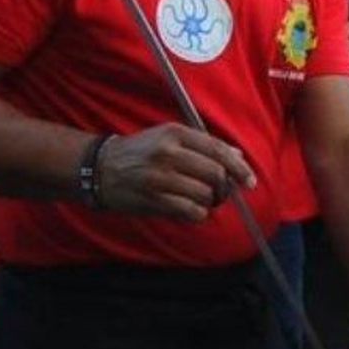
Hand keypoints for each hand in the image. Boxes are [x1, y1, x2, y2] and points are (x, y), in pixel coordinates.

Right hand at [95, 123, 254, 222]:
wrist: (99, 167)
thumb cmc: (140, 152)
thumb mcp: (168, 138)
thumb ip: (203, 146)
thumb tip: (237, 157)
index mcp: (175, 133)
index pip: (218, 151)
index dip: (239, 168)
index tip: (249, 182)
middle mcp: (168, 153)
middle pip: (216, 174)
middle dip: (224, 188)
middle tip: (220, 193)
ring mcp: (160, 177)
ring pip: (205, 195)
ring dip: (209, 202)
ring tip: (200, 200)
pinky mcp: (153, 199)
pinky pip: (191, 212)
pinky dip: (197, 214)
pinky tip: (189, 209)